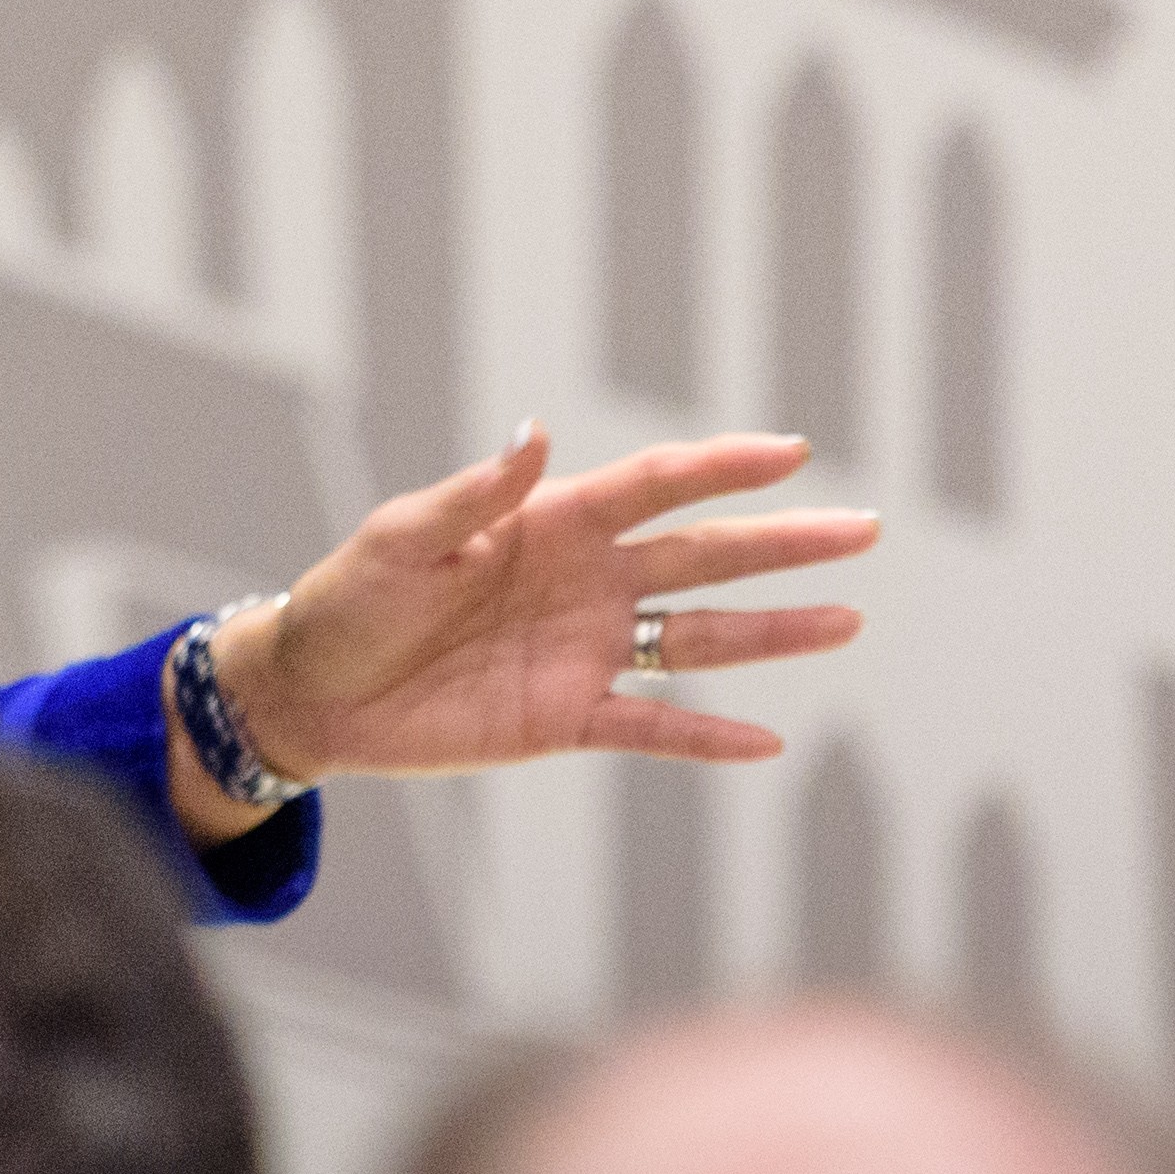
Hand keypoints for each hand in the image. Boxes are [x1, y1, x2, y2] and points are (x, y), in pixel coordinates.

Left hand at [202, 426, 871, 800]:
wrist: (312, 692)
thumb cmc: (349, 598)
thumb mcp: (402, 537)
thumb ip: (476, 494)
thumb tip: (538, 433)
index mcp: (550, 523)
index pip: (657, 486)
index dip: (724, 467)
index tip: (793, 452)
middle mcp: (585, 582)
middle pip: (703, 556)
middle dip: (783, 543)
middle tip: (862, 529)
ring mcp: (584, 652)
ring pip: (698, 639)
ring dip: (771, 632)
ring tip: (848, 619)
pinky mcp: (566, 720)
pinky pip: (652, 728)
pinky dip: (707, 736)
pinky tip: (767, 740)